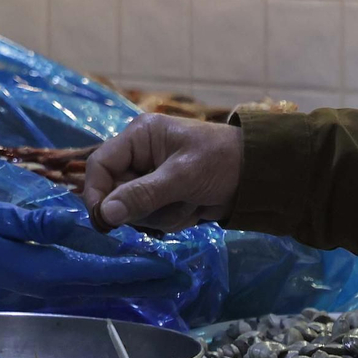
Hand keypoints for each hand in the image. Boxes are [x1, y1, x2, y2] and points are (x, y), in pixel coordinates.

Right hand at [0, 201, 182, 297]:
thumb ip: (37, 222)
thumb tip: (75, 220)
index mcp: (43, 268)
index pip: (101, 269)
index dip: (136, 266)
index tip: (167, 263)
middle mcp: (50, 282)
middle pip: (108, 285)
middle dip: (146, 280)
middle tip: (181, 277)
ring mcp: (45, 283)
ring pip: (100, 286)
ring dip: (134, 282)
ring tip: (165, 277)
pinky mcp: (41, 278)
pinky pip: (85, 281)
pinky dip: (111, 278)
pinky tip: (125, 272)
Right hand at [80, 114, 242, 232]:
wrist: (260, 176)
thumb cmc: (221, 162)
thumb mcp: (181, 176)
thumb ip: (142, 195)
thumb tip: (105, 215)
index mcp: (139, 137)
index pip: (100, 165)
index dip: (96, 192)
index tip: (104, 220)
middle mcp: (140, 156)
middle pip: (116, 192)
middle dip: (143, 206)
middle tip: (171, 205)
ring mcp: (152, 178)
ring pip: (135, 209)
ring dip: (163, 214)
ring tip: (192, 203)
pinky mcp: (165, 197)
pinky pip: (153, 217)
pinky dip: (173, 218)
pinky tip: (195, 207)